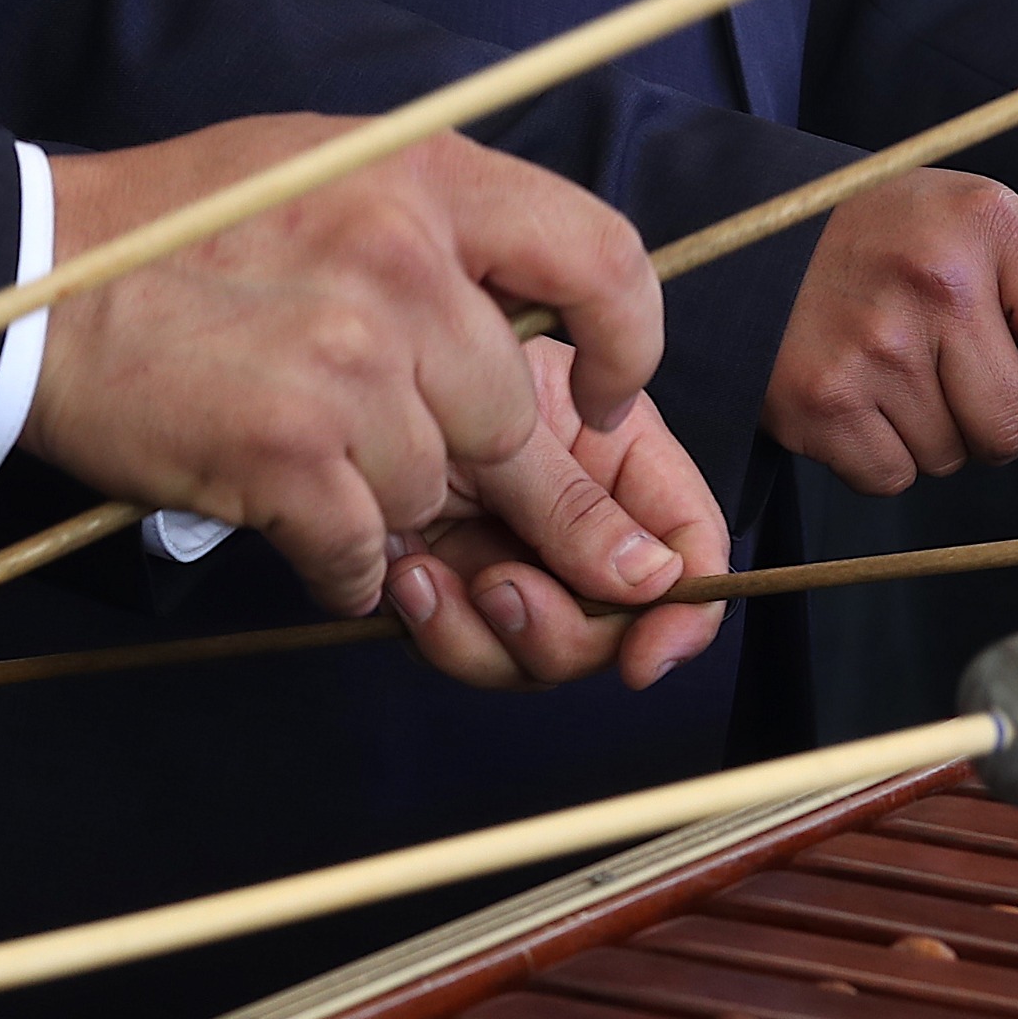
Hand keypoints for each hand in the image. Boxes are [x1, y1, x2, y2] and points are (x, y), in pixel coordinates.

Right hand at [26, 117, 661, 617]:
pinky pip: (366, 548)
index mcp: (431, 179)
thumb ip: (452, 232)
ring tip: (311, 454)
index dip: (626, 343)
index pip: (605, 260)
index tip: (596, 392)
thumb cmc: (187, 228)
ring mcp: (348, 358)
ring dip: (387, 500)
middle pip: (513, 416)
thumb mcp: (335, 169)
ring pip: (437, 488)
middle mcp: (404, 261)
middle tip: (419, 469)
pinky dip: (337, 559)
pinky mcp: (288, 449)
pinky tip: (290, 515)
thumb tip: (560, 326)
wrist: (27, 279)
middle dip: (479, 468)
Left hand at [382, 343, 727, 690]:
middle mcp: (581, 516)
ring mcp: (522, 558)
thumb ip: (578, 507)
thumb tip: (653, 580)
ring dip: (492, 634)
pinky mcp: (460, 590)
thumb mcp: (511, 429)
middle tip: (503, 592)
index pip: (689, 541)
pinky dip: (441, 631)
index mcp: (619, 457)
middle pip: (622, 619)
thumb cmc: (419, 361)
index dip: (685, 610)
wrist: (328, 383)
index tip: (648, 657)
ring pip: (546, 651)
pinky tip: (408, 577)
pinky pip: (477, 650)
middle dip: (566, 630)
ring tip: (435, 578)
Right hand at [762, 169, 1017, 494]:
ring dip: (936, 435)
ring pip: (954, 457)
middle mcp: (933, 284)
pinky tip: (859, 399)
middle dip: (999, 419)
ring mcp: (872, 349)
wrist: (751, 237)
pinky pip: (892, 478)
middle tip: (954, 373)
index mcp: (986, 225)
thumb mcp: (978, 232)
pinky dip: (884, 455)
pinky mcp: (819, 404)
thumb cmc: (884, 236)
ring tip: (895, 372)